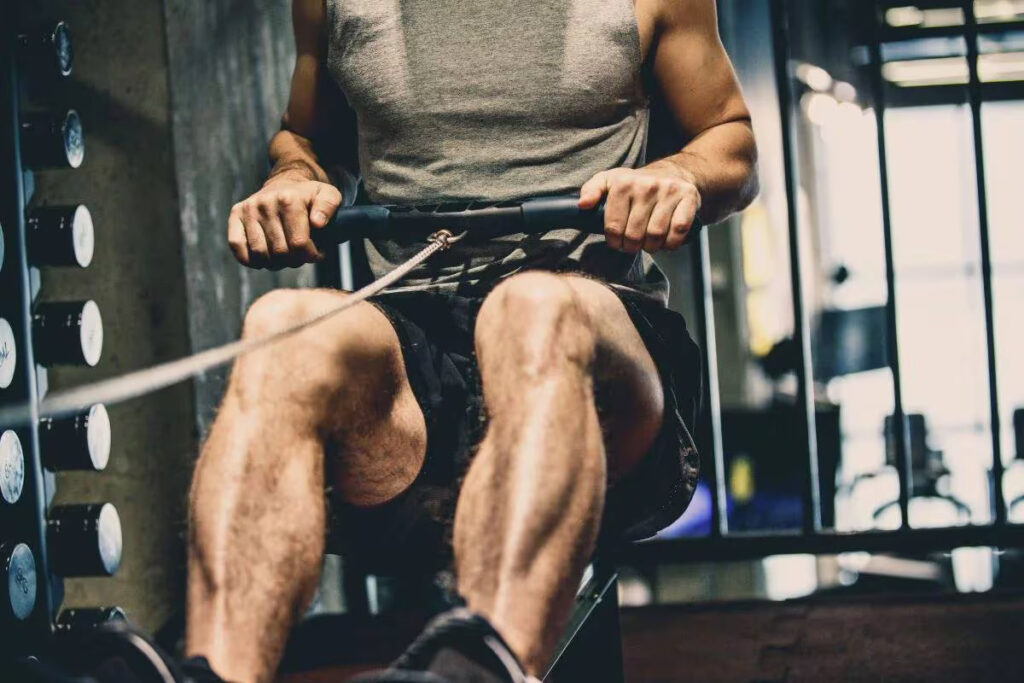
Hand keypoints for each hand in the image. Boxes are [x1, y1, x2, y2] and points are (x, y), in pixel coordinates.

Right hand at [227, 177, 341, 268]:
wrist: (286, 184)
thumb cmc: (309, 197)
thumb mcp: (329, 195)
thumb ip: (329, 207)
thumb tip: (317, 223)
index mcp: (289, 200)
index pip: (299, 244)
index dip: (310, 256)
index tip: (317, 253)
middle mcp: (266, 203)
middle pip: (280, 252)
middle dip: (294, 260)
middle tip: (300, 255)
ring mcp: (249, 209)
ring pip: (260, 254)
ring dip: (275, 263)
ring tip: (285, 256)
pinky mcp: (236, 214)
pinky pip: (237, 246)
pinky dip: (249, 259)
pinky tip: (264, 259)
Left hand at [578, 166, 700, 252]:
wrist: (673, 173)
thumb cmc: (637, 184)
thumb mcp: (610, 181)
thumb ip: (592, 190)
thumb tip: (582, 204)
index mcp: (623, 182)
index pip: (613, 226)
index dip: (614, 241)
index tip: (617, 242)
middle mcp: (646, 185)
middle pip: (634, 234)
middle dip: (631, 246)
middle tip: (633, 244)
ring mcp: (669, 191)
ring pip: (655, 235)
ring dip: (651, 247)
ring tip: (648, 243)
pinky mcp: (688, 198)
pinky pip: (678, 230)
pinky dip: (671, 243)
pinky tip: (665, 241)